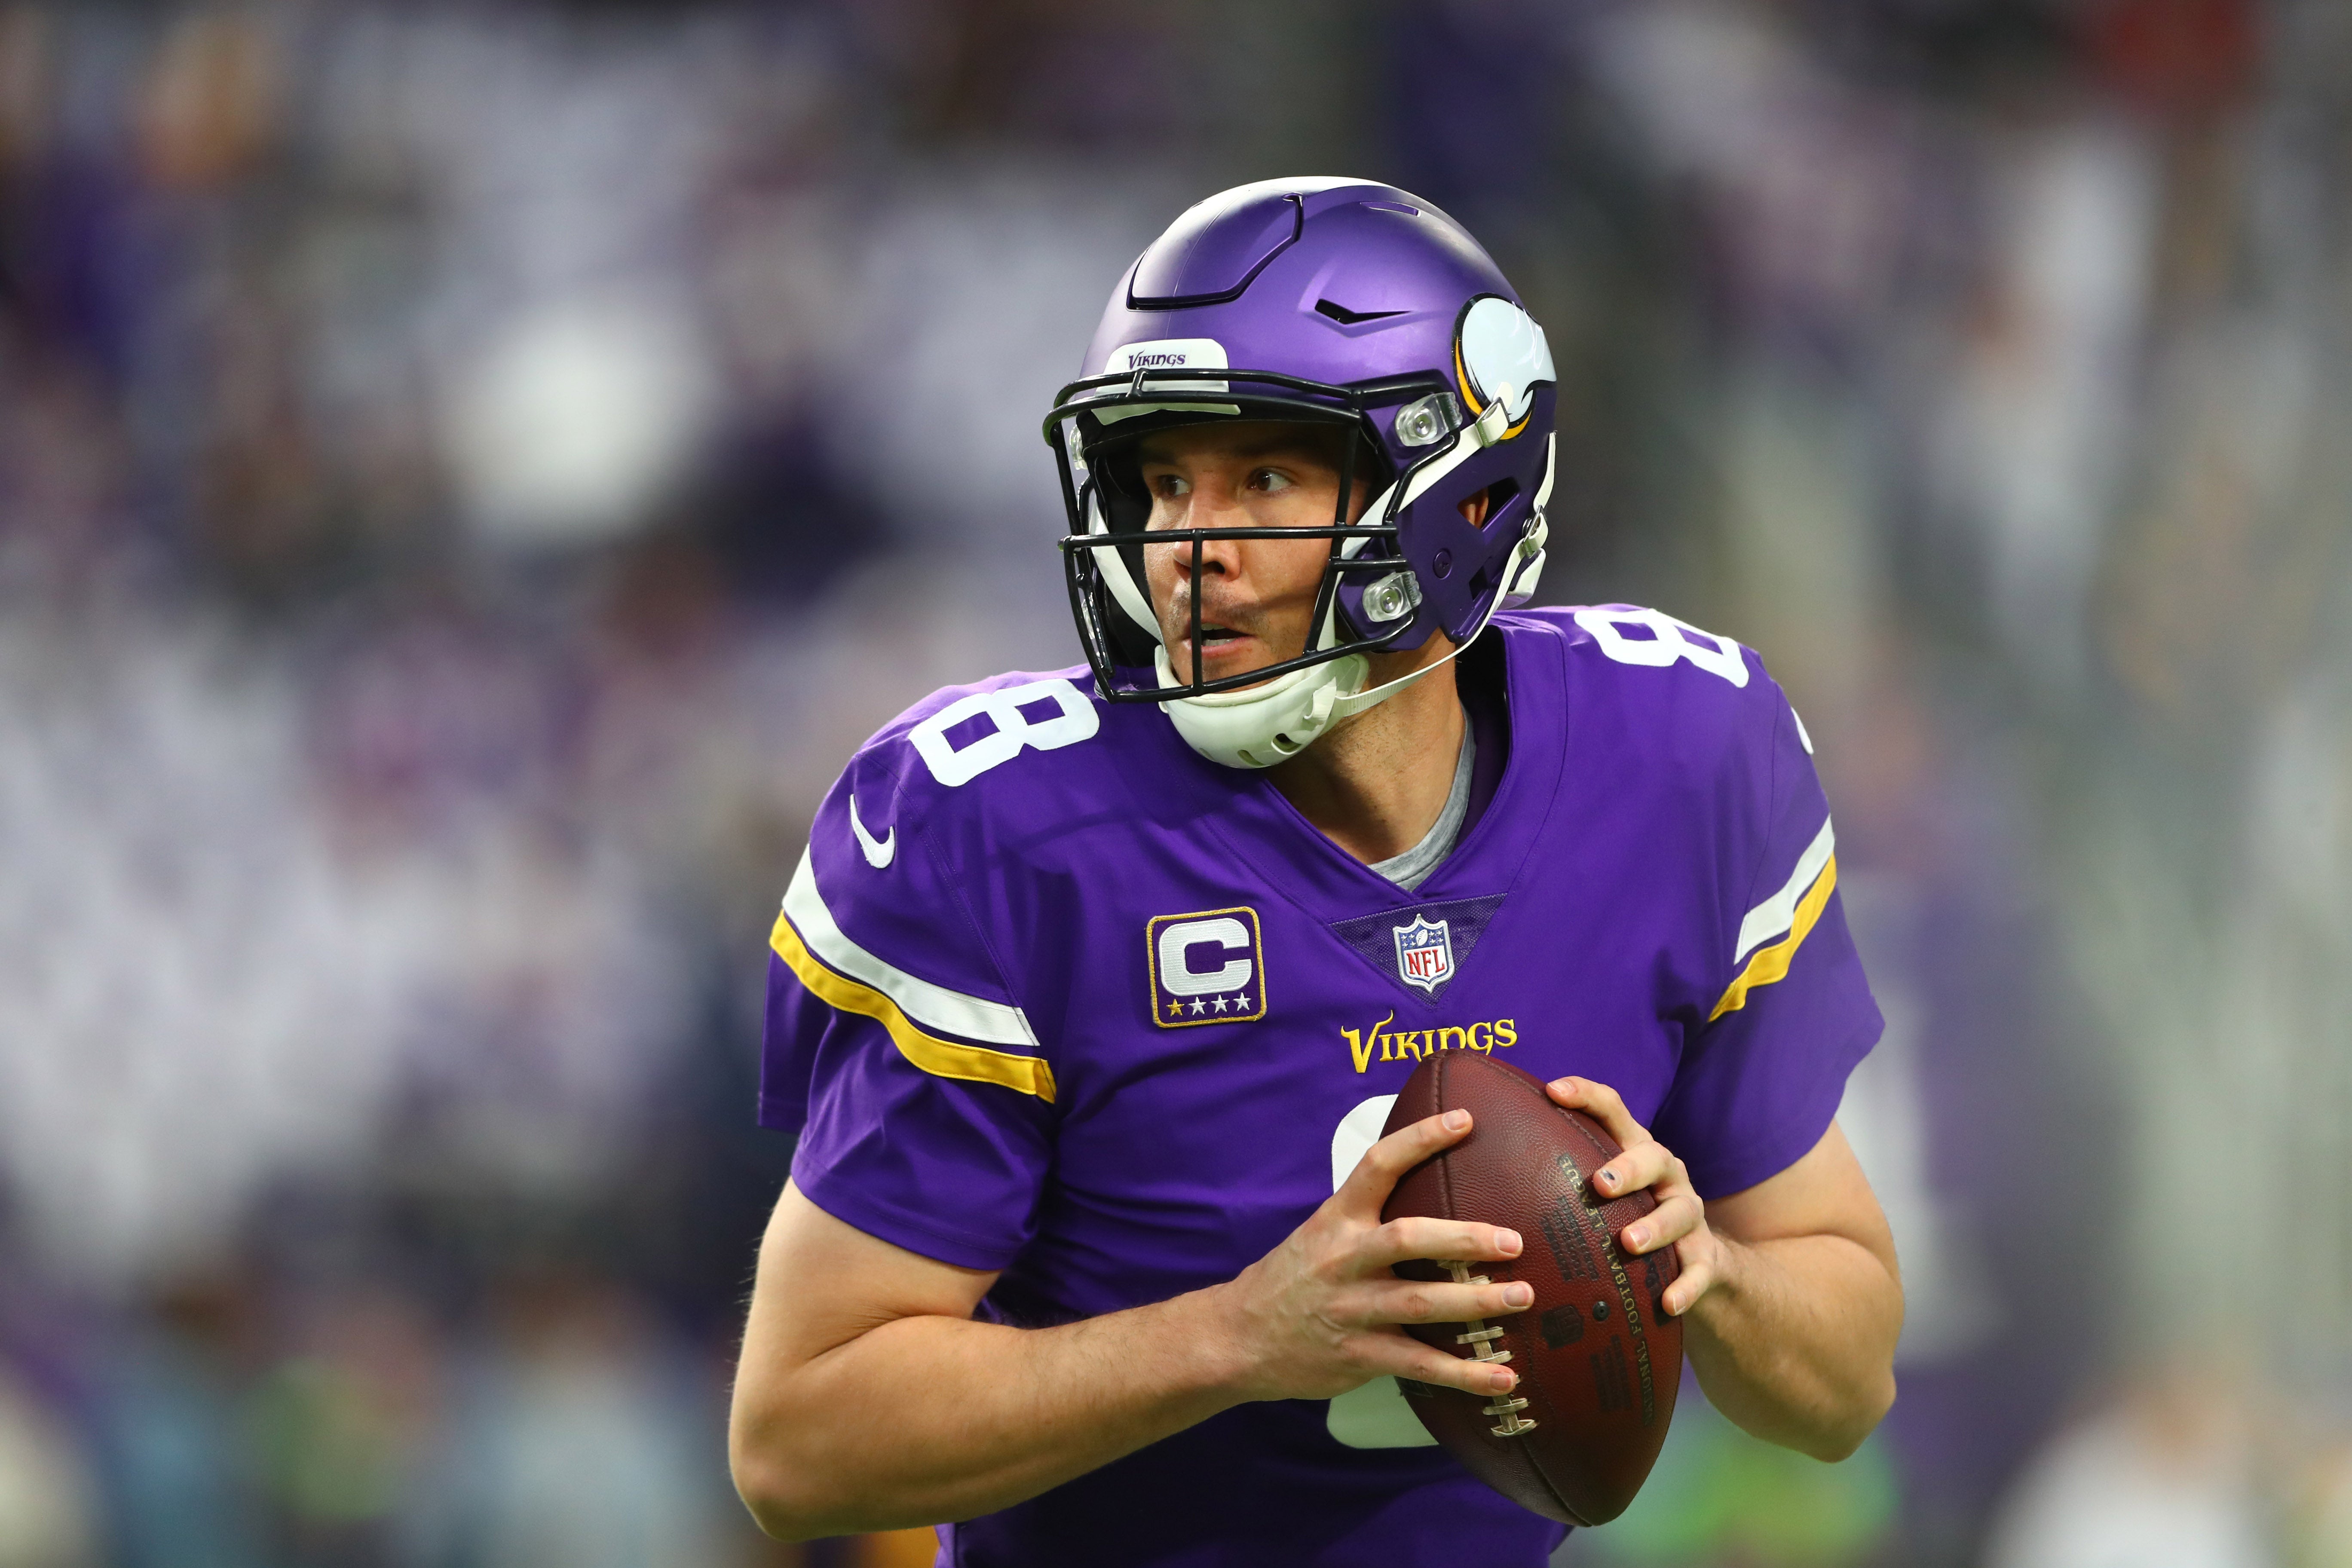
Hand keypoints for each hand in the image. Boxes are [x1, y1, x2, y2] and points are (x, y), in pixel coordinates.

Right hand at [1210, 1109, 1531, 1402]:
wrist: (1239, 1337)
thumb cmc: (1294, 1278)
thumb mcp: (1322, 1232)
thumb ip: (1370, 1215)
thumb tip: (1434, 1188)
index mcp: (1337, 1219)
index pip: (1378, 1166)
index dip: (1420, 1139)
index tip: (1464, 1120)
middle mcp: (1345, 1259)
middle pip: (1408, 1239)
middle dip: (1464, 1238)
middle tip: (1514, 1240)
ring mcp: (1352, 1310)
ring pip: (1421, 1304)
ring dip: (1477, 1303)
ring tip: (1523, 1296)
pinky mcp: (1360, 1356)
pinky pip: (1420, 1365)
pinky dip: (1465, 1375)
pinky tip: (1503, 1377)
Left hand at [1545, 1076, 1729, 1318]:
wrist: (1699, 1265)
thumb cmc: (1627, 1219)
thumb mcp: (1602, 1193)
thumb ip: (1558, 1176)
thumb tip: (1477, 1168)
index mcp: (1635, 1152)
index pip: (1614, 1111)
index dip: (1587, 1095)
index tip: (1552, 1091)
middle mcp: (1666, 1177)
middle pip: (1654, 1158)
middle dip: (1628, 1168)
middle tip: (1600, 1184)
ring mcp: (1689, 1215)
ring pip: (1680, 1212)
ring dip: (1655, 1227)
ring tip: (1629, 1244)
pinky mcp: (1706, 1257)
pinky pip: (1700, 1269)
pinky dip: (1686, 1285)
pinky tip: (1667, 1302)